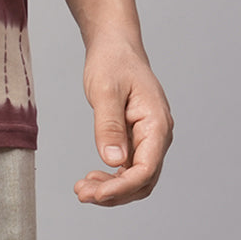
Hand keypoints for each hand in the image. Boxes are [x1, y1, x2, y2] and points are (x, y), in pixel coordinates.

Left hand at [74, 39, 172, 205]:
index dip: (121, 187)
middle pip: (143, 180)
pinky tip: (93, 178)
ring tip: (82, 189)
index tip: (95, 194)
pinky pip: (130, 167)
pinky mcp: (137, 138)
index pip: (145, 169)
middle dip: (114, 193)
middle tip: (82, 194)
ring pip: (136, 177)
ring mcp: (149, 138)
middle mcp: (158, 135)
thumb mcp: (105, 90)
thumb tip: (114, 161)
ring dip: (112, 188)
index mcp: (157, 123)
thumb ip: (109, 125)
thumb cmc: (112, 61)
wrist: (115, 45)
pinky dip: (112, 177)